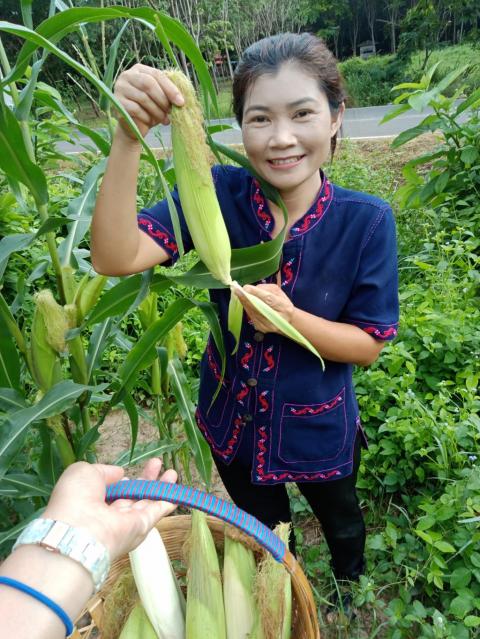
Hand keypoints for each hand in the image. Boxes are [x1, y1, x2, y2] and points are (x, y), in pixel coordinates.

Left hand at [44, 459, 176, 560]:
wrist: (80, 531)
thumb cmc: (76, 498)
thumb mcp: (84, 473)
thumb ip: (104, 471)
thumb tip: (120, 474)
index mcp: (92, 503)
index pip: (111, 492)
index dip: (121, 482)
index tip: (128, 473)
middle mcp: (109, 515)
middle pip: (133, 495)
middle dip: (146, 479)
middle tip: (157, 463)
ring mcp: (126, 523)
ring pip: (147, 502)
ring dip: (160, 487)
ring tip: (173, 473)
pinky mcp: (140, 528)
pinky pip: (156, 513)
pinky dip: (167, 503)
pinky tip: (176, 494)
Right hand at [114, 63, 184, 139]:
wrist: (133, 126)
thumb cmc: (149, 110)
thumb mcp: (160, 98)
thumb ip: (167, 92)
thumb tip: (182, 98)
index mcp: (139, 69)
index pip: (157, 75)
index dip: (170, 89)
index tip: (181, 102)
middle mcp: (127, 75)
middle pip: (149, 84)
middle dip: (163, 99)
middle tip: (171, 112)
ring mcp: (120, 88)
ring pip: (143, 98)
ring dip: (157, 111)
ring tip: (164, 119)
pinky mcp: (117, 103)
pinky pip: (136, 109)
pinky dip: (147, 117)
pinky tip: (151, 122)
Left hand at [236, 283, 294, 333]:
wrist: (287, 321)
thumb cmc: (283, 304)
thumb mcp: (279, 293)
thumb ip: (266, 289)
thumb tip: (251, 289)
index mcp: (284, 307)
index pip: (268, 299)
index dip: (256, 293)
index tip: (245, 288)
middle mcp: (276, 318)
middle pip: (258, 307)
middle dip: (246, 298)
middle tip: (236, 290)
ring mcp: (268, 326)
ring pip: (252, 312)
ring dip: (244, 303)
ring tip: (238, 293)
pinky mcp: (261, 328)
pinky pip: (251, 316)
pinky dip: (247, 308)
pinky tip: (244, 302)